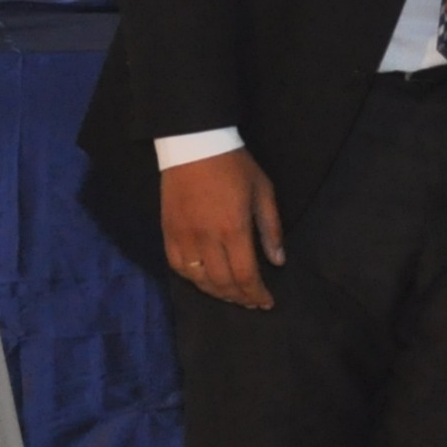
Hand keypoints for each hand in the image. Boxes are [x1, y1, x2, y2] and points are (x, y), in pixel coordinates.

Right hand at [160, 149, 284, 310]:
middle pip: (223, 283)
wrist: (194, 143)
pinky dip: (192, 278)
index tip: (267, 302)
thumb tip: (278, 261)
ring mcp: (184, 237)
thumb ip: (270, 228)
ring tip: (230, 295)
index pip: (246, 275)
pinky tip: (204, 279)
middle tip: (251, 301)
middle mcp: (207, 239)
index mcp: (234, 229)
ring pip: (199, 279)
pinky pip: (177, 266)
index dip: (257, 294)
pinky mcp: (168, 231)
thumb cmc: (234, 165)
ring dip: (216, 293)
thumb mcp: (262, 190)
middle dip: (239, 298)